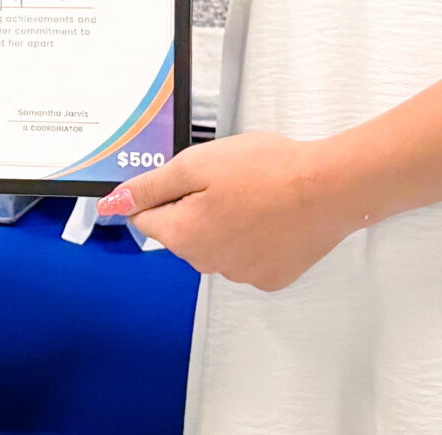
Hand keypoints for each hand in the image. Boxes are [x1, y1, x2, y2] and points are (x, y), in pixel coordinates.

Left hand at [93, 132, 361, 289]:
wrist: (328, 188)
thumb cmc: (267, 170)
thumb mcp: (196, 164)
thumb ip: (150, 187)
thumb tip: (113, 203)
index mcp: (184, 235)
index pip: (145, 218)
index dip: (162, 192)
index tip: (186, 177)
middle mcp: (207, 263)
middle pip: (181, 232)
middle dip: (194, 206)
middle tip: (226, 179)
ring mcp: (241, 274)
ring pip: (215, 244)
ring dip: (224, 222)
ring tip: (254, 194)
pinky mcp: (270, 277)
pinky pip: (247, 256)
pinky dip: (253, 238)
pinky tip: (271, 215)